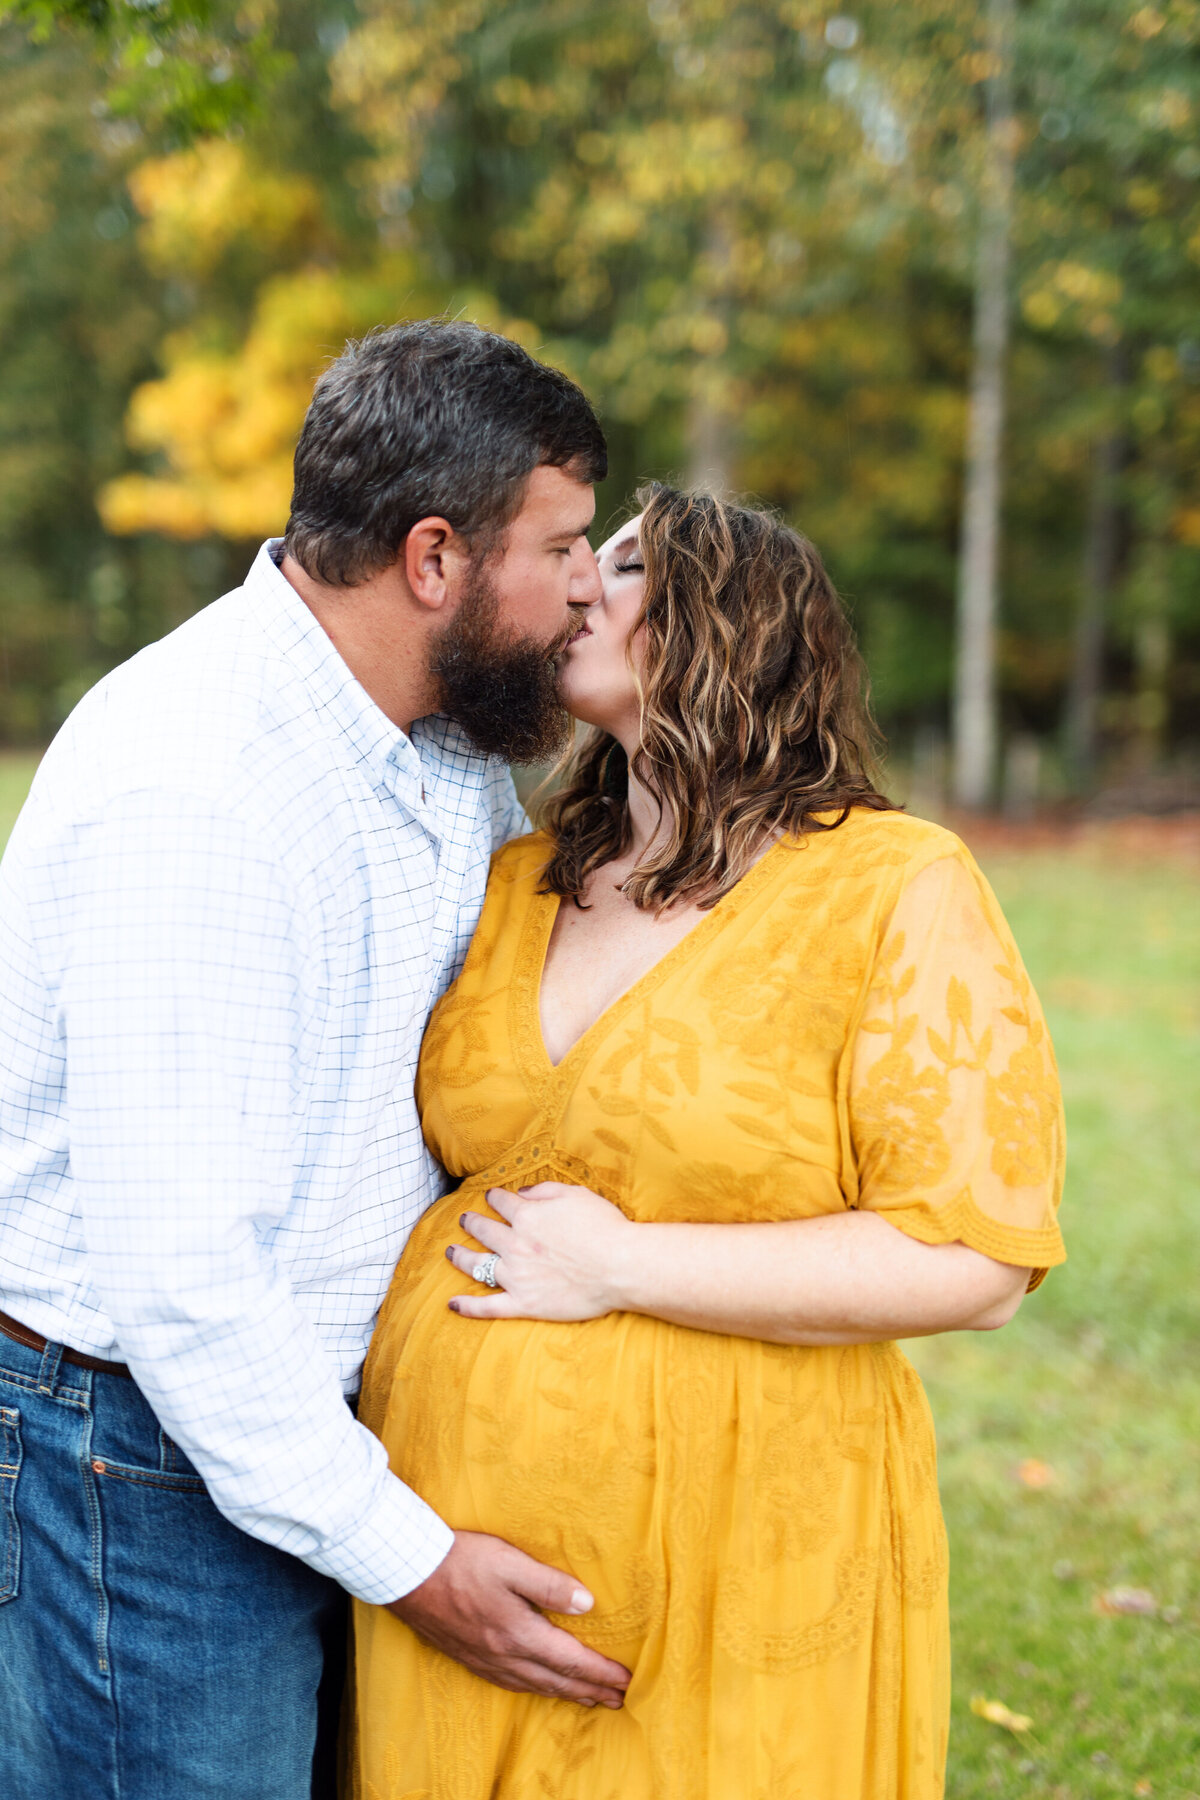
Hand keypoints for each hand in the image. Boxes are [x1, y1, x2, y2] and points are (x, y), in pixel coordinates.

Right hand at [387, 1530, 629, 1706]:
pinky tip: (538, 1686)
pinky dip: (535, 1689)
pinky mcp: (469, 1657)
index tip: (627, 1680)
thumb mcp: (510, 1562)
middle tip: (619, 1699)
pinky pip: (511, 1683)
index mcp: (519, 1634)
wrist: (407, 1572)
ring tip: (588, 1698)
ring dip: (566, 1693)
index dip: (601, 1672)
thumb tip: (588, 1604)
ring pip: (535, 1686)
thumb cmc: (460, 1561)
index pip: (571, 1660)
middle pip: (557, 1680)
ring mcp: (484, 1660)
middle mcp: (504, 1655)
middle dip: (591, 1690)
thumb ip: (549, 1585)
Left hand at [446, 1182, 631, 1320]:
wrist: (620, 1266)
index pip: (502, 1203)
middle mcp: (515, 1244)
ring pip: (477, 1265)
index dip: (495, 1198)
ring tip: (450, 1252)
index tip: (492, 1197)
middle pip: (484, 1231)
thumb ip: (545, 1190)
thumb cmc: (605, 1228)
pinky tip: (452, 1304)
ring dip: (460, 1256)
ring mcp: (516, 1276)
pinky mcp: (524, 1304)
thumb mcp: (577, 1194)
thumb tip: (522, 1193)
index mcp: (528, 1216)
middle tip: (465, 1220)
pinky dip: (468, 1307)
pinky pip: (488, 1307)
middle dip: (472, 1223)